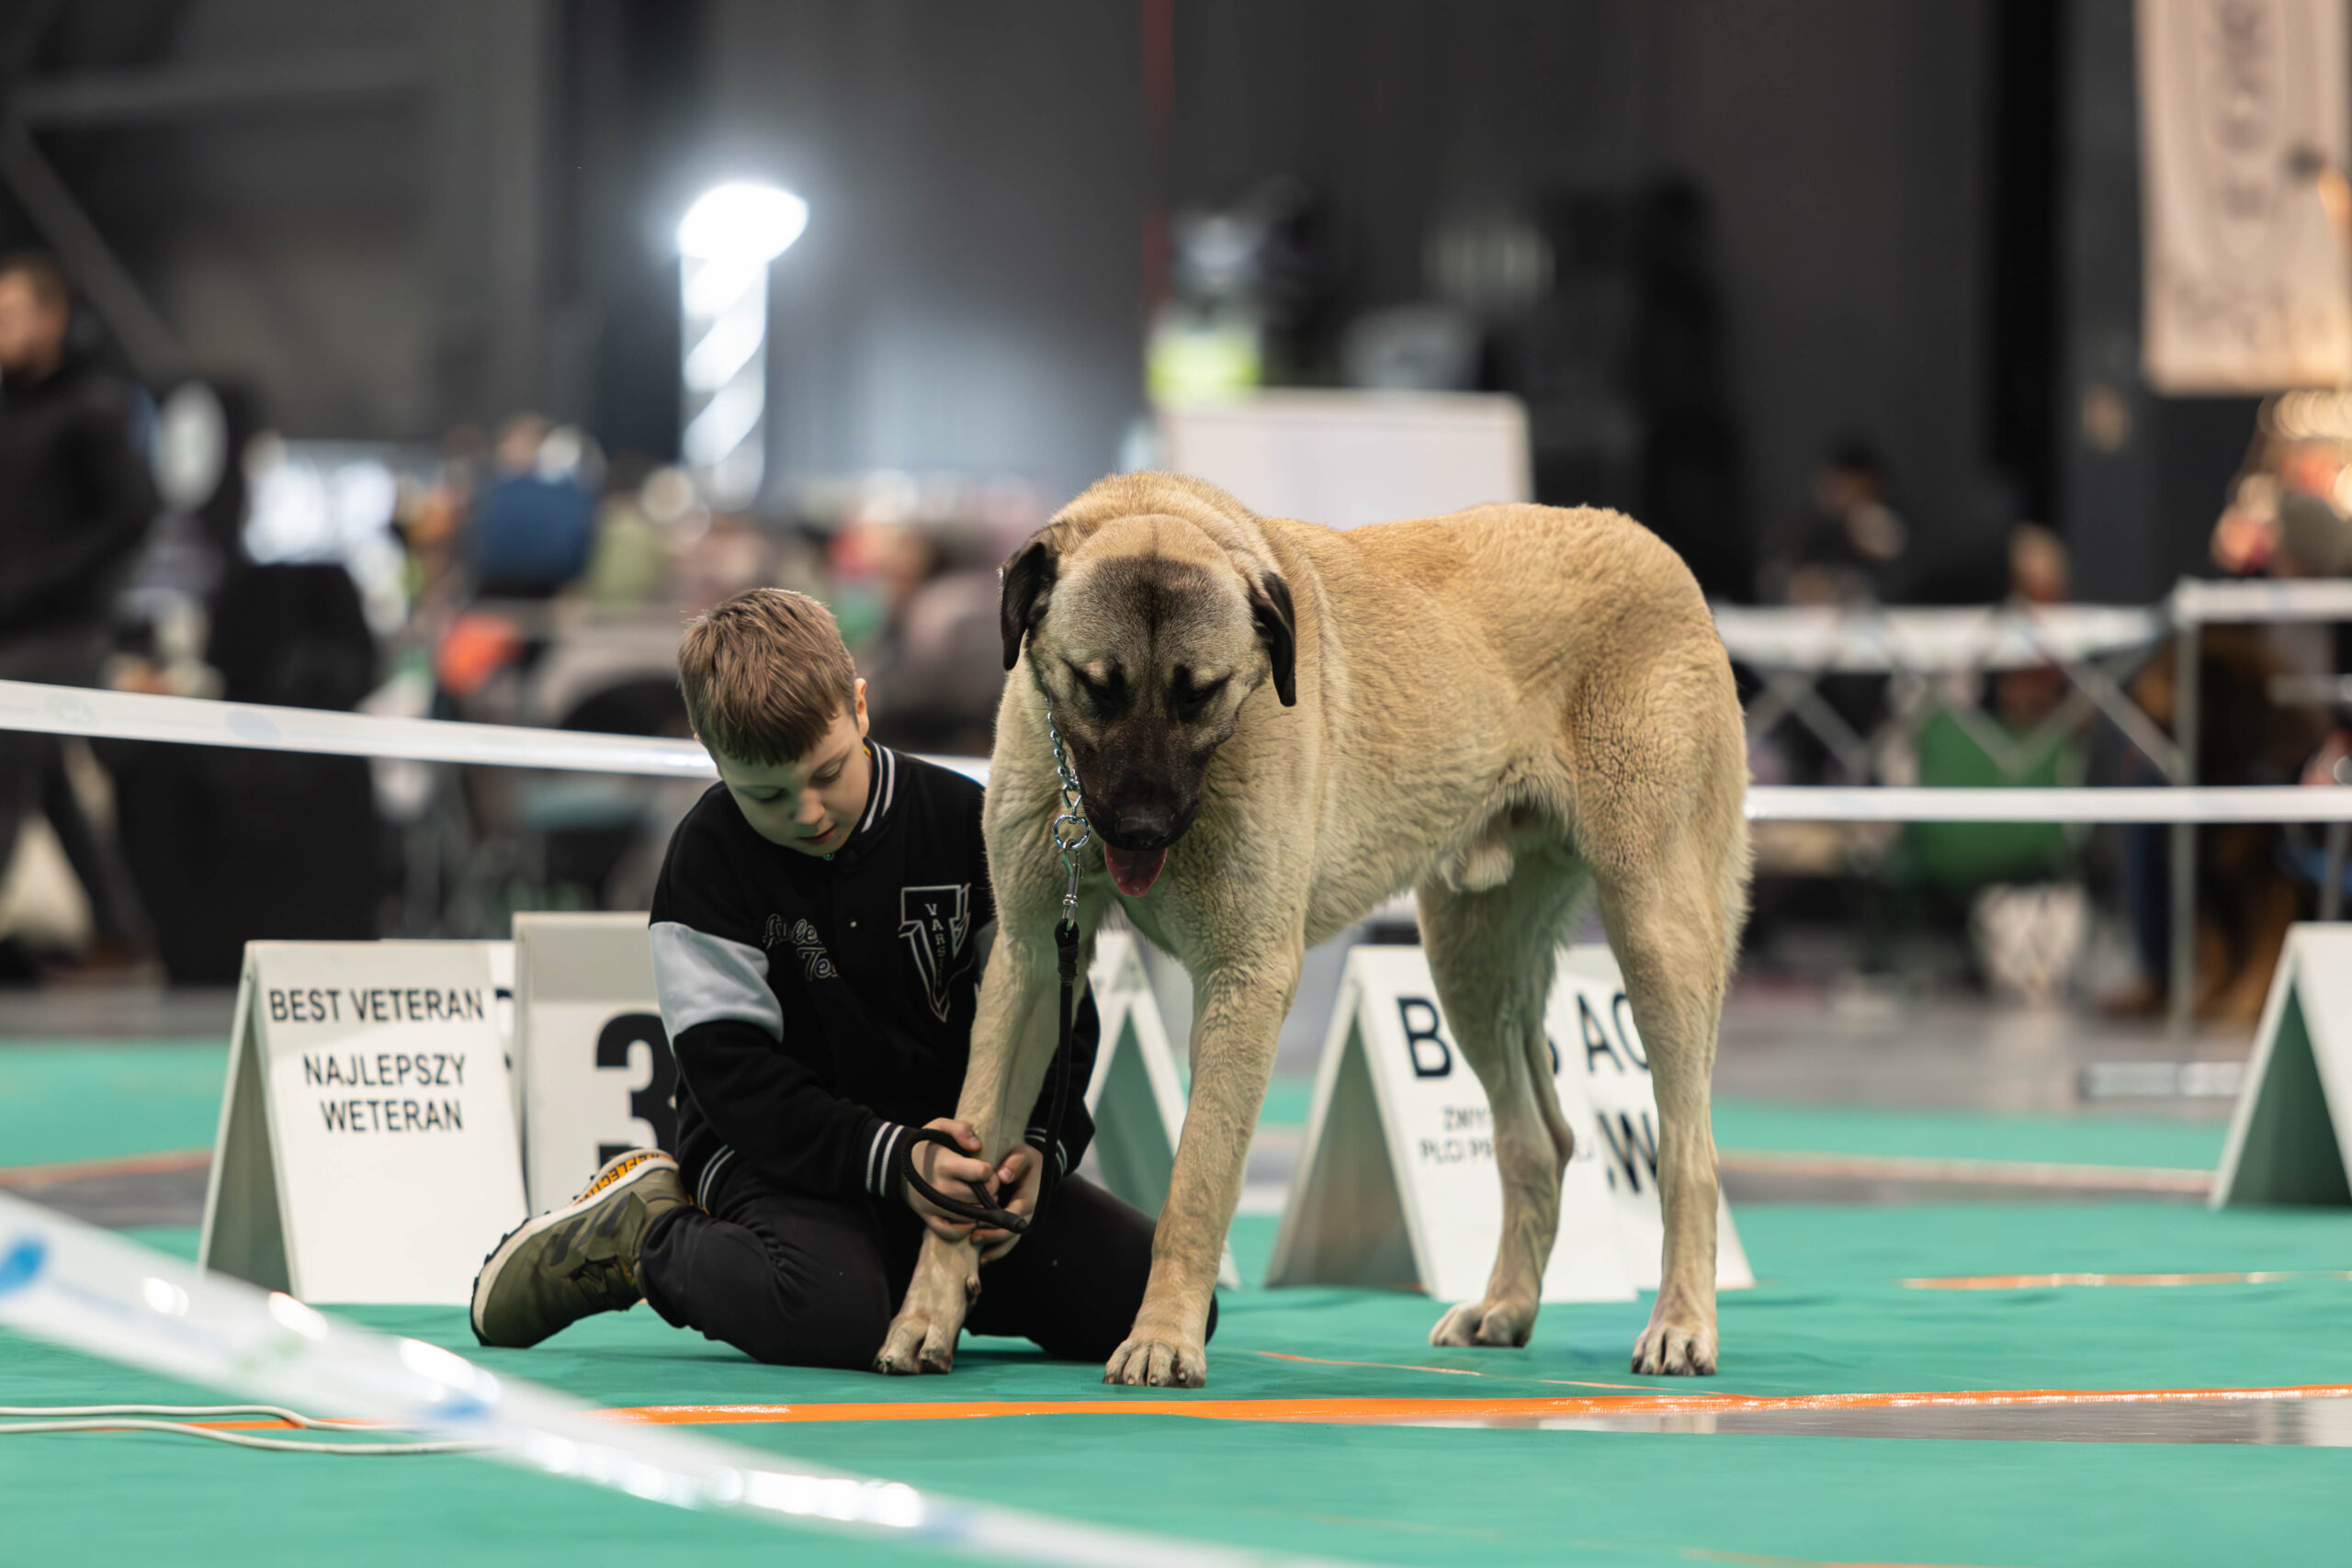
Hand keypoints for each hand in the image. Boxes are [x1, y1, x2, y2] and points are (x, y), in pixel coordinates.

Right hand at [903, 1117, 993, 1241]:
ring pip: (969, 1216)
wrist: (897, 1164)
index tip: (986, 1168)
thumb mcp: (939, 1126)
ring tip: (980, 1197)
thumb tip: (977, 1146)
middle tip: (987, 1184)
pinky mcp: (928, 1218)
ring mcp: (933, 1206)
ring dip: (981, 1208)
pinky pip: (951, 1232)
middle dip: (990, 1190)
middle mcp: (940, 1187)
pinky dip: (964, 1229)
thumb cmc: (926, 1145)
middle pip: (979, 1197)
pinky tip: (969, 1216)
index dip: (990, 1171)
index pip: (980, 1173)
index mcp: (945, 1164)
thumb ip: (960, 1129)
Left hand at [972, 1143, 1042, 1263]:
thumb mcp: (1023, 1154)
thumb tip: (1002, 1176)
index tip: (979, 1222)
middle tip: (973, 1239)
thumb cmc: (1027, 1159)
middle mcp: (1028, 1213)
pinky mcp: (1016, 1223)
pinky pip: (1009, 1240)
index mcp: (1029, 1197)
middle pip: (1013, 1232)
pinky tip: (983, 1258)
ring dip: (996, 1249)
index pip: (1014, 1213)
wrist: (1037, 1166)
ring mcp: (1023, 1220)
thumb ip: (1014, 1163)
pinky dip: (997, 1249)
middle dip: (993, 1237)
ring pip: (1011, 1241)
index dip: (998, 1220)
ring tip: (979, 1258)